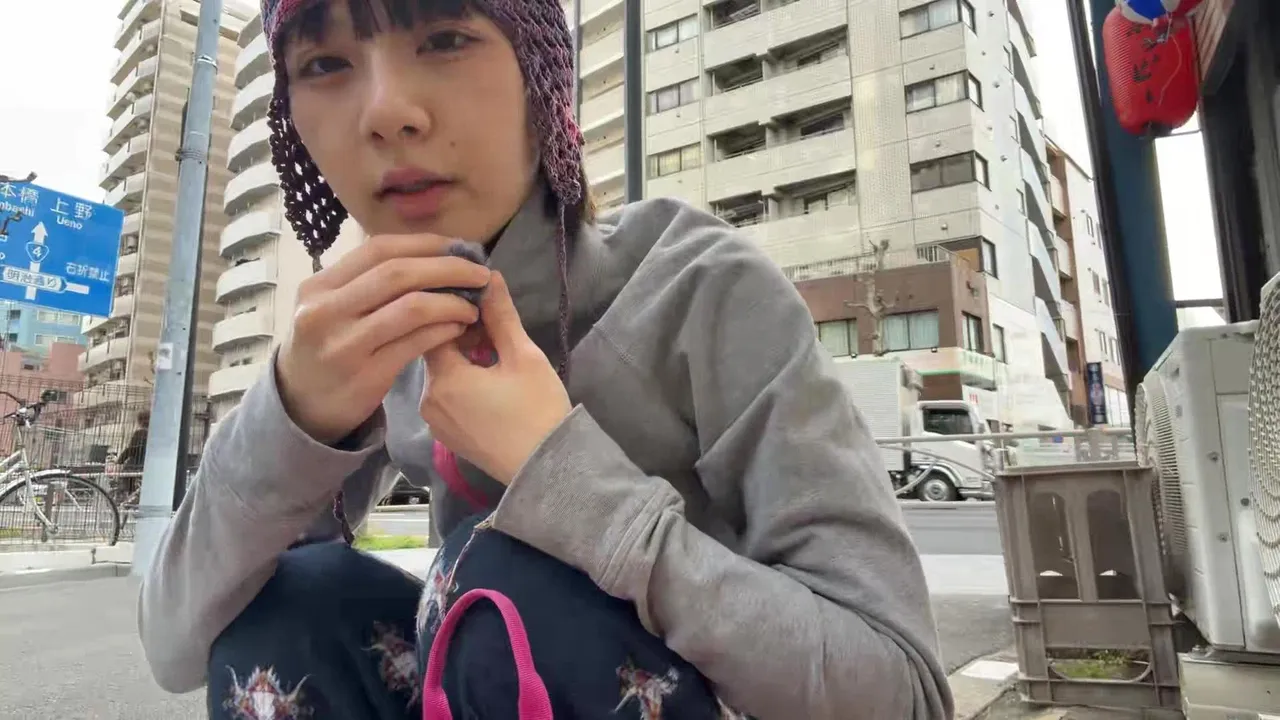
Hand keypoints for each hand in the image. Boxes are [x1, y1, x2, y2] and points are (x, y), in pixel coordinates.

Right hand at [277, 234, 490, 444]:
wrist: (301, 405)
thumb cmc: (328, 347)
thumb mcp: (331, 307)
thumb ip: (367, 282)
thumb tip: (432, 253)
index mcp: (319, 285)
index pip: (379, 249)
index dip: (426, 244)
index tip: (460, 247)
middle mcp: (325, 311)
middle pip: (398, 274)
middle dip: (448, 269)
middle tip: (480, 274)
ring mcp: (344, 344)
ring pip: (412, 307)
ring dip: (452, 302)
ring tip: (473, 306)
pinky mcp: (365, 376)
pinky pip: (416, 343)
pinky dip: (444, 330)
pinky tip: (458, 329)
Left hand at [422, 272, 571, 484]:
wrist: (547, 470)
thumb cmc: (538, 411)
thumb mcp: (524, 357)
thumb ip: (501, 317)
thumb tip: (488, 278)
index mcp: (443, 378)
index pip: (432, 326)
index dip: (455, 309)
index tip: (482, 304)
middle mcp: (428, 400)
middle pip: (434, 350)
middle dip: (460, 333)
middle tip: (494, 328)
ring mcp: (435, 422)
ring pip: (440, 374)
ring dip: (461, 358)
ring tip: (494, 354)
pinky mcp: (446, 436)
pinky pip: (445, 397)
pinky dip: (461, 382)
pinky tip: (488, 382)